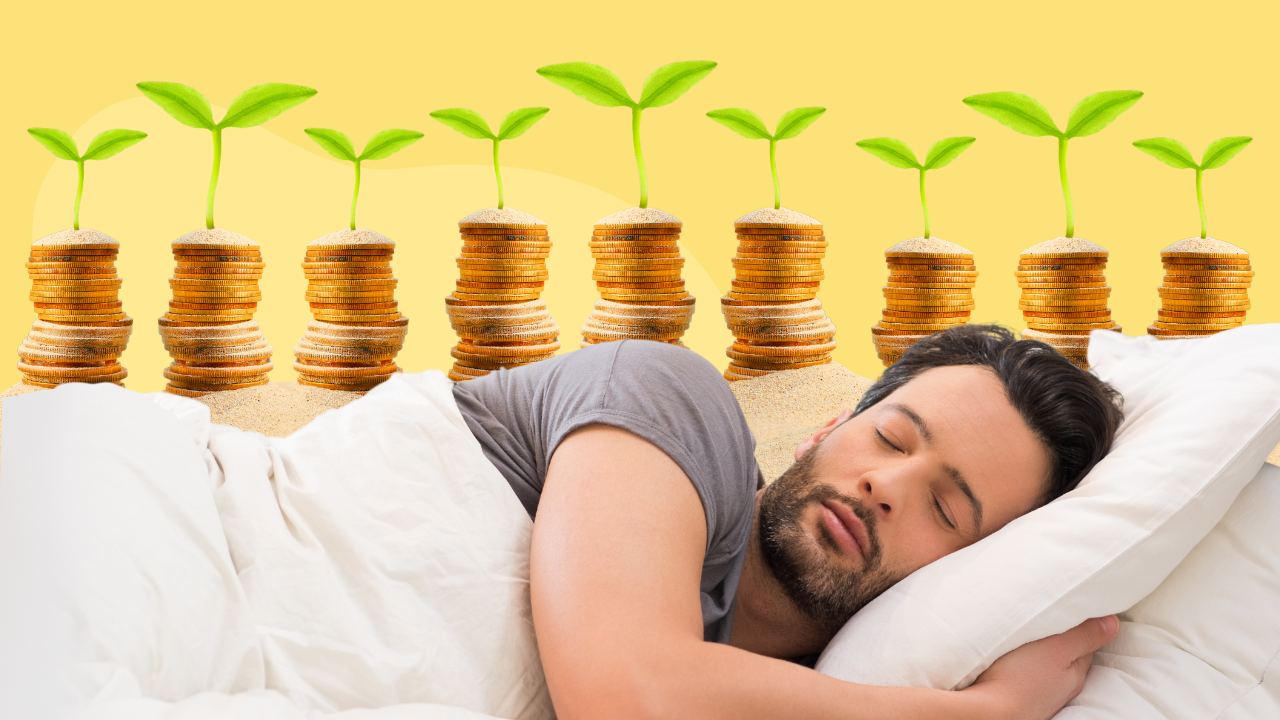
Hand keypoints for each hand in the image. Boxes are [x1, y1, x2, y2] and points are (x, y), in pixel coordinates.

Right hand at [964, 615, 1118, 719]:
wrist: (986, 713)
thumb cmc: (1020, 679)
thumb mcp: (1058, 648)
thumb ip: (1084, 635)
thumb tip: (1113, 622)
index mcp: (1074, 673)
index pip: (1086, 644)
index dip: (1080, 624)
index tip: (1072, 607)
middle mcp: (1060, 687)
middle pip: (1066, 656)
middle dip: (1060, 639)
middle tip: (1048, 618)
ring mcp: (1039, 695)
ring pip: (1045, 666)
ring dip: (1040, 652)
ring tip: (1028, 636)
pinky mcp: (1016, 697)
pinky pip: (1025, 676)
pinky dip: (1022, 665)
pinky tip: (1012, 659)